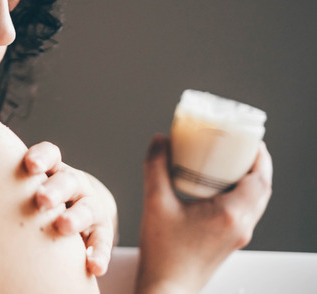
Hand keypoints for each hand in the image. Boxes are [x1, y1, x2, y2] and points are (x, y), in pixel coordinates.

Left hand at [22, 142, 117, 275]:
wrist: (75, 209)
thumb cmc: (33, 198)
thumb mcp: (23, 186)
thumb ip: (1, 185)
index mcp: (52, 169)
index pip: (50, 155)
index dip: (41, 157)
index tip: (29, 165)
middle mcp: (73, 183)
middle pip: (68, 180)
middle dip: (55, 189)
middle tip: (41, 199)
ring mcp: (90, 205)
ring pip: (87, 208)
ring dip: (76, 217)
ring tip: (63, 226)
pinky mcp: (101, 230)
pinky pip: (101, 242)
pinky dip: (98, 254)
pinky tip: (92, 267)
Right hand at [135, 135, 272, 293]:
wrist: (167, 287)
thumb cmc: (163, 254)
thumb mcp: (155, 203)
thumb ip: (156, 168)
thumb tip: (160, 141)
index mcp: (230, 214)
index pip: (260, 178)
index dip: (259, 155)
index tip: (249, 138)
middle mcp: (241, 225)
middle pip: (262, 188)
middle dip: (254, 164)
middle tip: (239, 146)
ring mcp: (238, 235)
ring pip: (255, 201)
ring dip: (248, 180)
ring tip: (228, 163)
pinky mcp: (230, 241)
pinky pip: (245, 212)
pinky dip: (239, 194)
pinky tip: (216, 188)